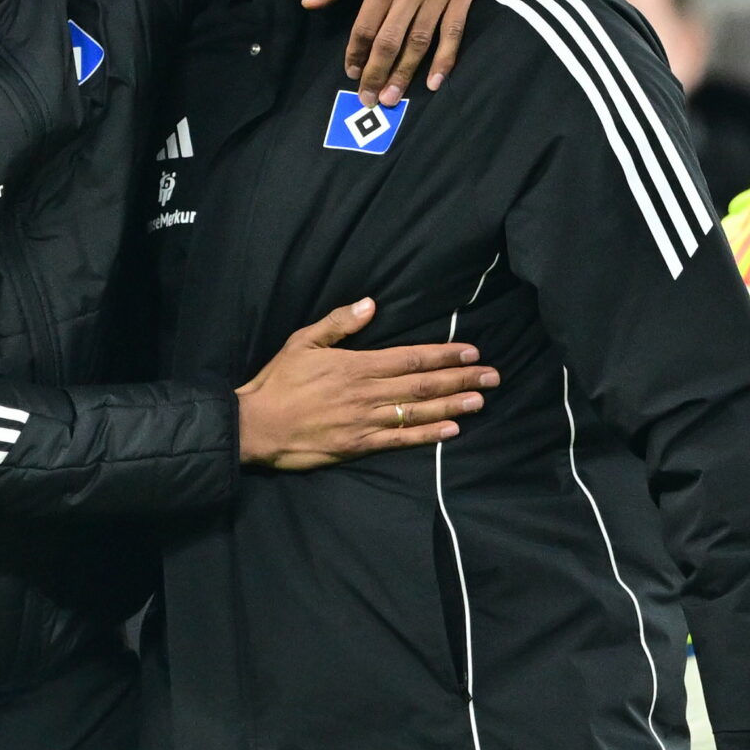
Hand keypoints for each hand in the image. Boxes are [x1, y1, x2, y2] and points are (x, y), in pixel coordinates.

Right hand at [237, 298, 497, 470]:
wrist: (255, 426)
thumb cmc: (277, 382)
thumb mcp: (302, 341)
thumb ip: (339, 323)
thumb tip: (371, 304)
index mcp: (356, 365)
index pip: (411, 357)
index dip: (444, 355)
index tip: (472, 352)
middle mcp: (366, 392)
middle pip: (423, 384)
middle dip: (460, 379)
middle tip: (493, 376)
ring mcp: (364, 421)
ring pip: (417, 410)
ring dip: (453, 405)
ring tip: (481, 400)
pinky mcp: (358, 445)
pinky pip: (400, 439)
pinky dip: (427, 434)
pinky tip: (451, 430)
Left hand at [302, 0, 496, 106]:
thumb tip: (310, 2)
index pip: (366, 23)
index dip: (356, 52)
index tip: (351, 73)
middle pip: (390, 39)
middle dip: (377, 72)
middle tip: (368, 100)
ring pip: (419, 41)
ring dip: (405, 73)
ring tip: (393, 97)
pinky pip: (453, 32)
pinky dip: (444, 59)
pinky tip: (434, 82)